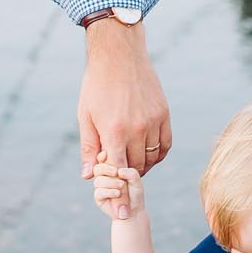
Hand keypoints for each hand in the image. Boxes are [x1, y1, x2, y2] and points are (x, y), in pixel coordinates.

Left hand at [78, 21, 171, 178]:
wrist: (119, 55)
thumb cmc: (96, 86)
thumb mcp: (85, 116)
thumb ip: (89, 148)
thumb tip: (88, 177)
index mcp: (114, 131)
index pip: (119, 170)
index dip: (118, 186)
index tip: (117, 197)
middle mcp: (137, 128)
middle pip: (136, 166)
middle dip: (126, 173)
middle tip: (119, 171)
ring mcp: (153, 121)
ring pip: (152, 157)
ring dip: (142, 165)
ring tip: (131, 163)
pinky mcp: (164, 113)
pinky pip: (166, 144)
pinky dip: (158, 154)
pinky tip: (148, 154)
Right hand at [92, 158, 144, 221]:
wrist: (133, 210)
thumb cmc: (134, 193)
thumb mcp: (136, 180)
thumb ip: (130, 173)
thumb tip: (119, 171)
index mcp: (112, 168)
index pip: (103, 159)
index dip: (102, 156)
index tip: (106, 154)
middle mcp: (104, 176)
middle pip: (98, 168)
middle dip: (106, 168)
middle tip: (116, 172)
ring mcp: (100, 187)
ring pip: (98, 180)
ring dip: (111, 183)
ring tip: (121, 186)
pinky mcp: (99, 197)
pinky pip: (99, 192)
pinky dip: (109, 192)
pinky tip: (118, 193)